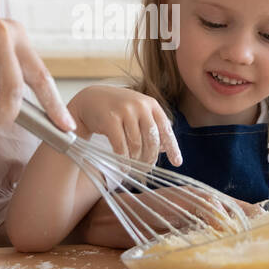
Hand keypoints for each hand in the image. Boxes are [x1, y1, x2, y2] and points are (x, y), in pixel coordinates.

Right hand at [67, 85, 181, 165]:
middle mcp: (140, 105)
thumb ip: (151, 126)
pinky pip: (121, 146)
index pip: (165, 129)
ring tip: (133, 168)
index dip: (172, 147)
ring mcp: (125, 111)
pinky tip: (123, 167)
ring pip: (136, 145)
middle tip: (147, 169)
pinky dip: (123, 160)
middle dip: (150, 158)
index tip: (177, 163)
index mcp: (150, 104)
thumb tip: (164, 148)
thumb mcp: (137, 112)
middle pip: (152, 140)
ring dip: (135, 160)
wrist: (90, 99)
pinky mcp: (110, 119)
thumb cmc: (118, 109)